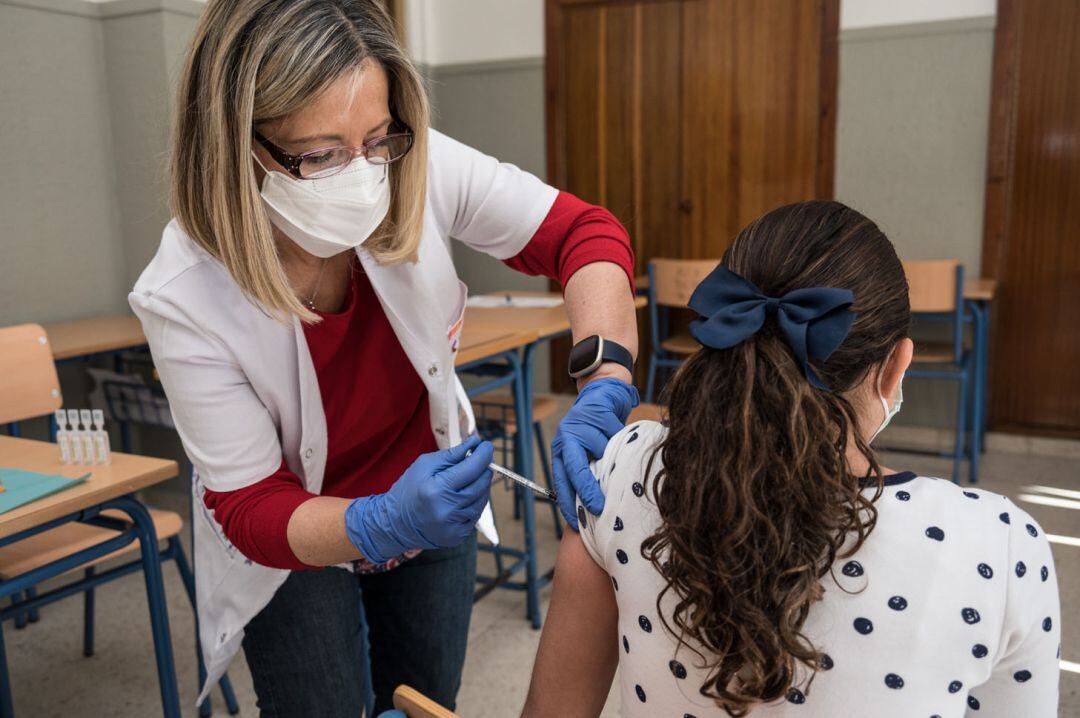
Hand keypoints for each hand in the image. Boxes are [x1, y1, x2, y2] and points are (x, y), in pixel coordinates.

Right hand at [345, 434, 492, 563]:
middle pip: (480, 485)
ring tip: (470, 478)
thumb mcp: (424, 465)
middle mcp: (447, 510)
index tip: (487, 445)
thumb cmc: (409, 489)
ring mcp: (453, 526)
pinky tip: (464, 496)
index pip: (471, 468)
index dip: (483, 455)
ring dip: (481, 486)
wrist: (395, 523)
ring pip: (481, 500)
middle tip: (481, 459)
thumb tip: (475, 443)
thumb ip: (452, 454)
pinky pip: (475, 515)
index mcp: (437, 489)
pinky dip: (474, 502)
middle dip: (484, 469)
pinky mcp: (457, 536)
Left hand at [551, 378, 638, 529]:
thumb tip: (595, 508)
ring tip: (620, 455)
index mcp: (561, 450)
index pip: (561, 481)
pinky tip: (623, 436)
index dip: (569, 503)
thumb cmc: (598, 430)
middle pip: (575, 468)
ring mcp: (580, 422)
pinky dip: (622, 438)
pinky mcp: (596, 410)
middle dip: (587, 490)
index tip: (578, 523)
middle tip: (599, 508)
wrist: (604, 393)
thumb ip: (589, 472)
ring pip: (601, 450)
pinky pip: (614, 433)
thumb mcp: (589, 452)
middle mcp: (566, 436)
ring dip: (613, 457)